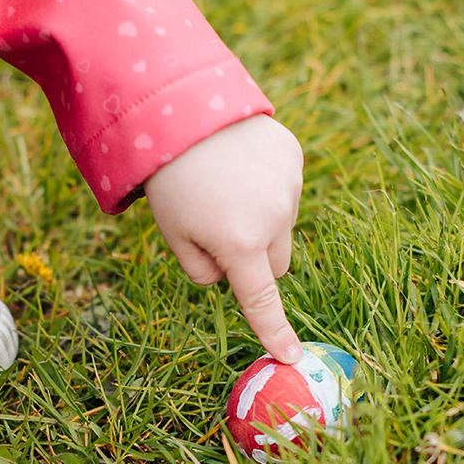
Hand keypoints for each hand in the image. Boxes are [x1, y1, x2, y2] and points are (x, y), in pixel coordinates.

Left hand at [144, 115, 304, 362]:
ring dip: (259, 219)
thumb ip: (201, 270)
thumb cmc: (171, 180)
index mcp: (240, 244)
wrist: (183, 107)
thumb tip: (227, 276)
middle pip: (276, 264)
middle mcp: (274, 218)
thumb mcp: (174, 234)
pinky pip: (285, 189)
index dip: (275, 331)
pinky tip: (238, 164)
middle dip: (255, 260)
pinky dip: (266, 186)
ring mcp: (289, 186)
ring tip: (223, 186)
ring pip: (281, 225)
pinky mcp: (293, 158)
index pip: (261, 299)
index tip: (291, 356)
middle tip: (217, 230)